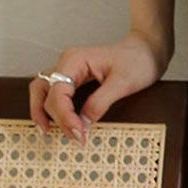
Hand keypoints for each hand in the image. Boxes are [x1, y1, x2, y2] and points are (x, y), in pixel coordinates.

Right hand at [28, 29, 170, 142]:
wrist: (146, 50)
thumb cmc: (137, 61)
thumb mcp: (123, 83)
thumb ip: (100, 103)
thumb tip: (83, 123)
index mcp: (75, 59)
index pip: (59, 92)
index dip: (65, 116)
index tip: (79, 134)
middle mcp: (67, 62)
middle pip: (46, 92)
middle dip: (57, 117)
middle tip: (74, 136)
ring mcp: (68, 69)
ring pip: (42, 89)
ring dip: (41, 110)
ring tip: (47, 130)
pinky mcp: (73, 77)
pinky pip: (52, 91)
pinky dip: (48, 106)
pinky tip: (53, 121)